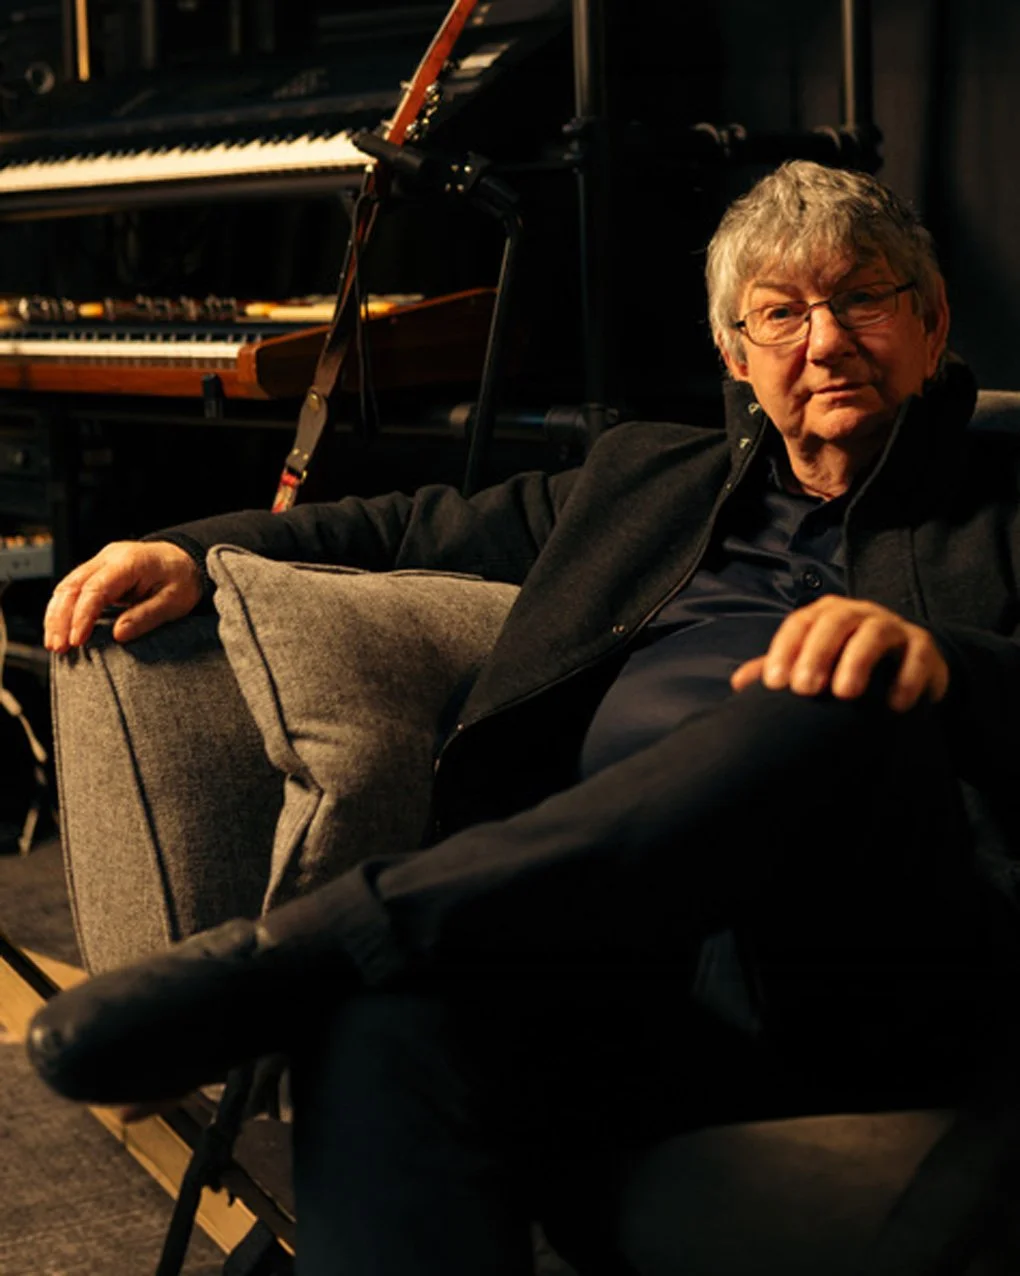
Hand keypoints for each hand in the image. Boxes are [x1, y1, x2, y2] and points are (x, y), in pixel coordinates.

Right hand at [44, 540, 202, 652]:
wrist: (184, 560)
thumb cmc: (181, 579)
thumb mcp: (175, 601)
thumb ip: (147, 616)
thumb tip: (119, 634)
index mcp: (130, 561)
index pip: (96, 588)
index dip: (82, 616)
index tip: (77, 640)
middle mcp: (109, 558)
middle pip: (73, 586)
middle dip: (61, 618)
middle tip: (59, 647)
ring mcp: (100, 563)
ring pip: (66, 587)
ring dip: (56, 616)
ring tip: (55, 644)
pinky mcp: (96, 572)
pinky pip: (72, 589)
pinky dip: (62, 610)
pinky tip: (59, 630)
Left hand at [730, 596, 949, 711]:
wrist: (905, 664)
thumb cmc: (845, 663)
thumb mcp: (813, 663)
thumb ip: (781, 669)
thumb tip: (739, 683)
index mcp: (825, 615)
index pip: (799, 623)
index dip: (785, 650)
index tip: (774, 684)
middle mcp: (857, 613)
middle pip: (834, 622)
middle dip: (817, 654)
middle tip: (805, 690)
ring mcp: (892, 626)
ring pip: (874, 634)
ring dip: (858, 662)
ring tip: (845, 695)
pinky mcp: (923, 646)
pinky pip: (917, 655)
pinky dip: (907, 679)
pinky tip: (893, 706)